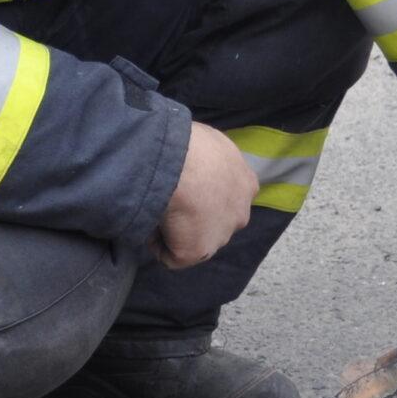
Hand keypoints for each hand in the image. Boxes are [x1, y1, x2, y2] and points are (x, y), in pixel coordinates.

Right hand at [159, 122, 257, 267]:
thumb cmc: (191, 144)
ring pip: (196, 239)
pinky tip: (150, 225)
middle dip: (196, 215)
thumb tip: (193, 163)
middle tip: (171, 200)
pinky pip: (173, 256)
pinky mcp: (197, 252)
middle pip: (216, 221)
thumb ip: (211, 158)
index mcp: (246, 183)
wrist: (180, 164)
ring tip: (158, 211)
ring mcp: (220, 236)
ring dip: (178, 230)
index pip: (228, 195)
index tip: (185, 186)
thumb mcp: (209, 141)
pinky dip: (159, 245)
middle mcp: (240, 213)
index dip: (206, 193)